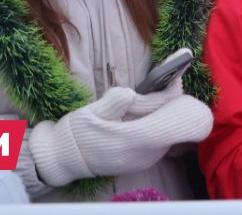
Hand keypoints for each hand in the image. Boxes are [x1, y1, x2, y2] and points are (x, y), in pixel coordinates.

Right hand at [28, 86, 213, 186]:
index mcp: (133, 141)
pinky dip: (158, 122)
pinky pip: (161, 137)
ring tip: (144, 101)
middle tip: (162, 84)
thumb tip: (131, 93)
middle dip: (170, 102)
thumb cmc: (77, 134)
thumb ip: (114, 103)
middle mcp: (146, 154)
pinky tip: (140, 115)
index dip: (176, 100)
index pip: (172, 124)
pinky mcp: (145, 159)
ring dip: (163, 112)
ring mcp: (147, 159)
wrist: (65, 160)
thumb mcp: (91, 113)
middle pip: (173, 123)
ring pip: (169, 130)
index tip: (173, 81)